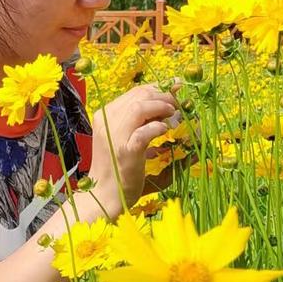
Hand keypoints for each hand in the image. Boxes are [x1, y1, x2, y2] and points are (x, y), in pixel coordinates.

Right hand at [88, 83, 180, 211]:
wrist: (104, 195)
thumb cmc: (117, 169)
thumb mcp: (124, 140)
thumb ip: (140, 124)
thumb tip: (169, 110)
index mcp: (105, 115)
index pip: (134, 92)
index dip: (157, 87)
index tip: (176, 86)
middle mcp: (106, 121)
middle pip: (138, 95)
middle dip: (163, 95)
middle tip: (179, 102)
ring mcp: (114, 136)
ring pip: (139, 107)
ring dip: (161, 106)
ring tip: (173, 113)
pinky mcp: (125, 151)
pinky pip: (144, 131)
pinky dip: (157, 127)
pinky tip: (165, 130)